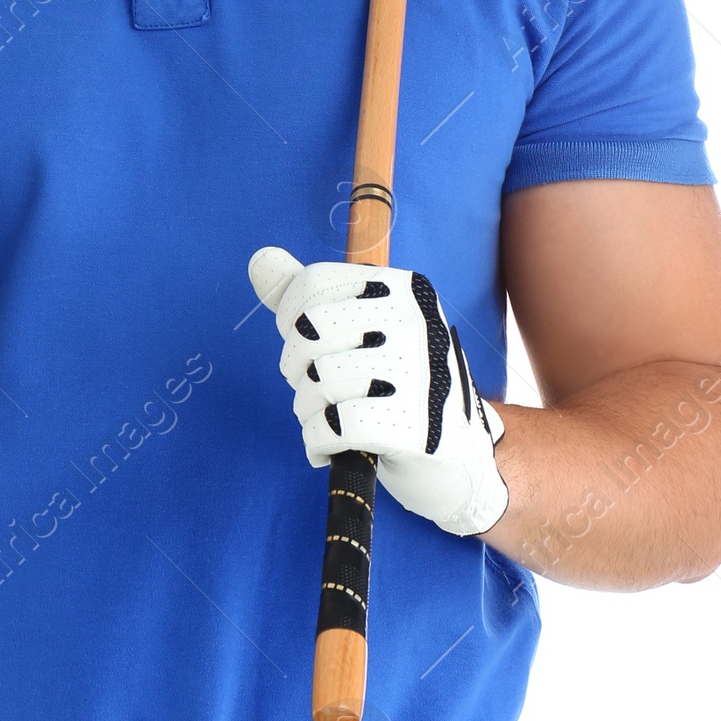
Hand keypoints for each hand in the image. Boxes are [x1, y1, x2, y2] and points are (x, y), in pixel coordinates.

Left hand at [248, 248, 507, 537]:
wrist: (460, 460)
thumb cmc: (399, 387)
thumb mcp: (363, 330)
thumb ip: (309, 297)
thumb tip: (260, 261)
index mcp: (406, 291)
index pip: (314, 284)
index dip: (292, 320)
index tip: (309, 346)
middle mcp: (418, 324)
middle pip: (309, 331)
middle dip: (297, 368)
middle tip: (319, 388)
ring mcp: (422, 375)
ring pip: (318, 380)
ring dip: (308, 410)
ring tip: (328, 418)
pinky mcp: (418, 429)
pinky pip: (333, 426)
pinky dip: (318, 441)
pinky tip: (331, 446)